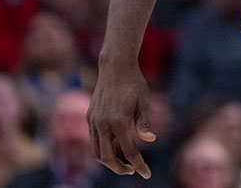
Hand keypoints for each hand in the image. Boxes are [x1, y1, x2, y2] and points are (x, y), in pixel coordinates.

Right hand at [88, 63, 156, 177]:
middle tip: (132, 170)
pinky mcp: (90, 116)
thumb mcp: (144, 102)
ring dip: (108, 160)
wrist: (115, 66)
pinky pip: (94, 139)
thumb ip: (144, 123)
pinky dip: (103, 148)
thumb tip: (150, 140)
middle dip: (119, 168)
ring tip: (123, 161)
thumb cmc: (134, 83)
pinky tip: (115, 145)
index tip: (146, 174)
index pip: (129, 152)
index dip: (139, 165)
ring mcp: (94, 120)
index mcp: (119, 121)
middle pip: (106, 158)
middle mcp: (103, 123)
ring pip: (96, 151)